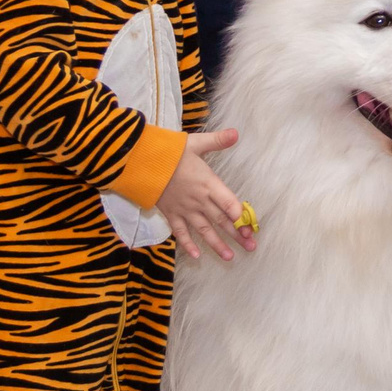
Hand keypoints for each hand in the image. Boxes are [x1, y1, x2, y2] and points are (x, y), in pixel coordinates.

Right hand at [158, 130, 255, 261]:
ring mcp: (184, 209)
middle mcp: (199, 200)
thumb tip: (236, 133)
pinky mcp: (171, 214)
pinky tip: (197, 256)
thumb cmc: (170, 151)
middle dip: (236, 234)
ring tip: (230, 257)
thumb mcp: (195, 143)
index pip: (229, 203)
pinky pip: (180, 233)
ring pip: (204, 230)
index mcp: (208, 183)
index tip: (251, 227)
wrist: (141, 162)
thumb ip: (217, 140)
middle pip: (221, 220)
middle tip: (250, 247)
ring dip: (217, 244)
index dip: (241, 216)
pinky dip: (188, 245)